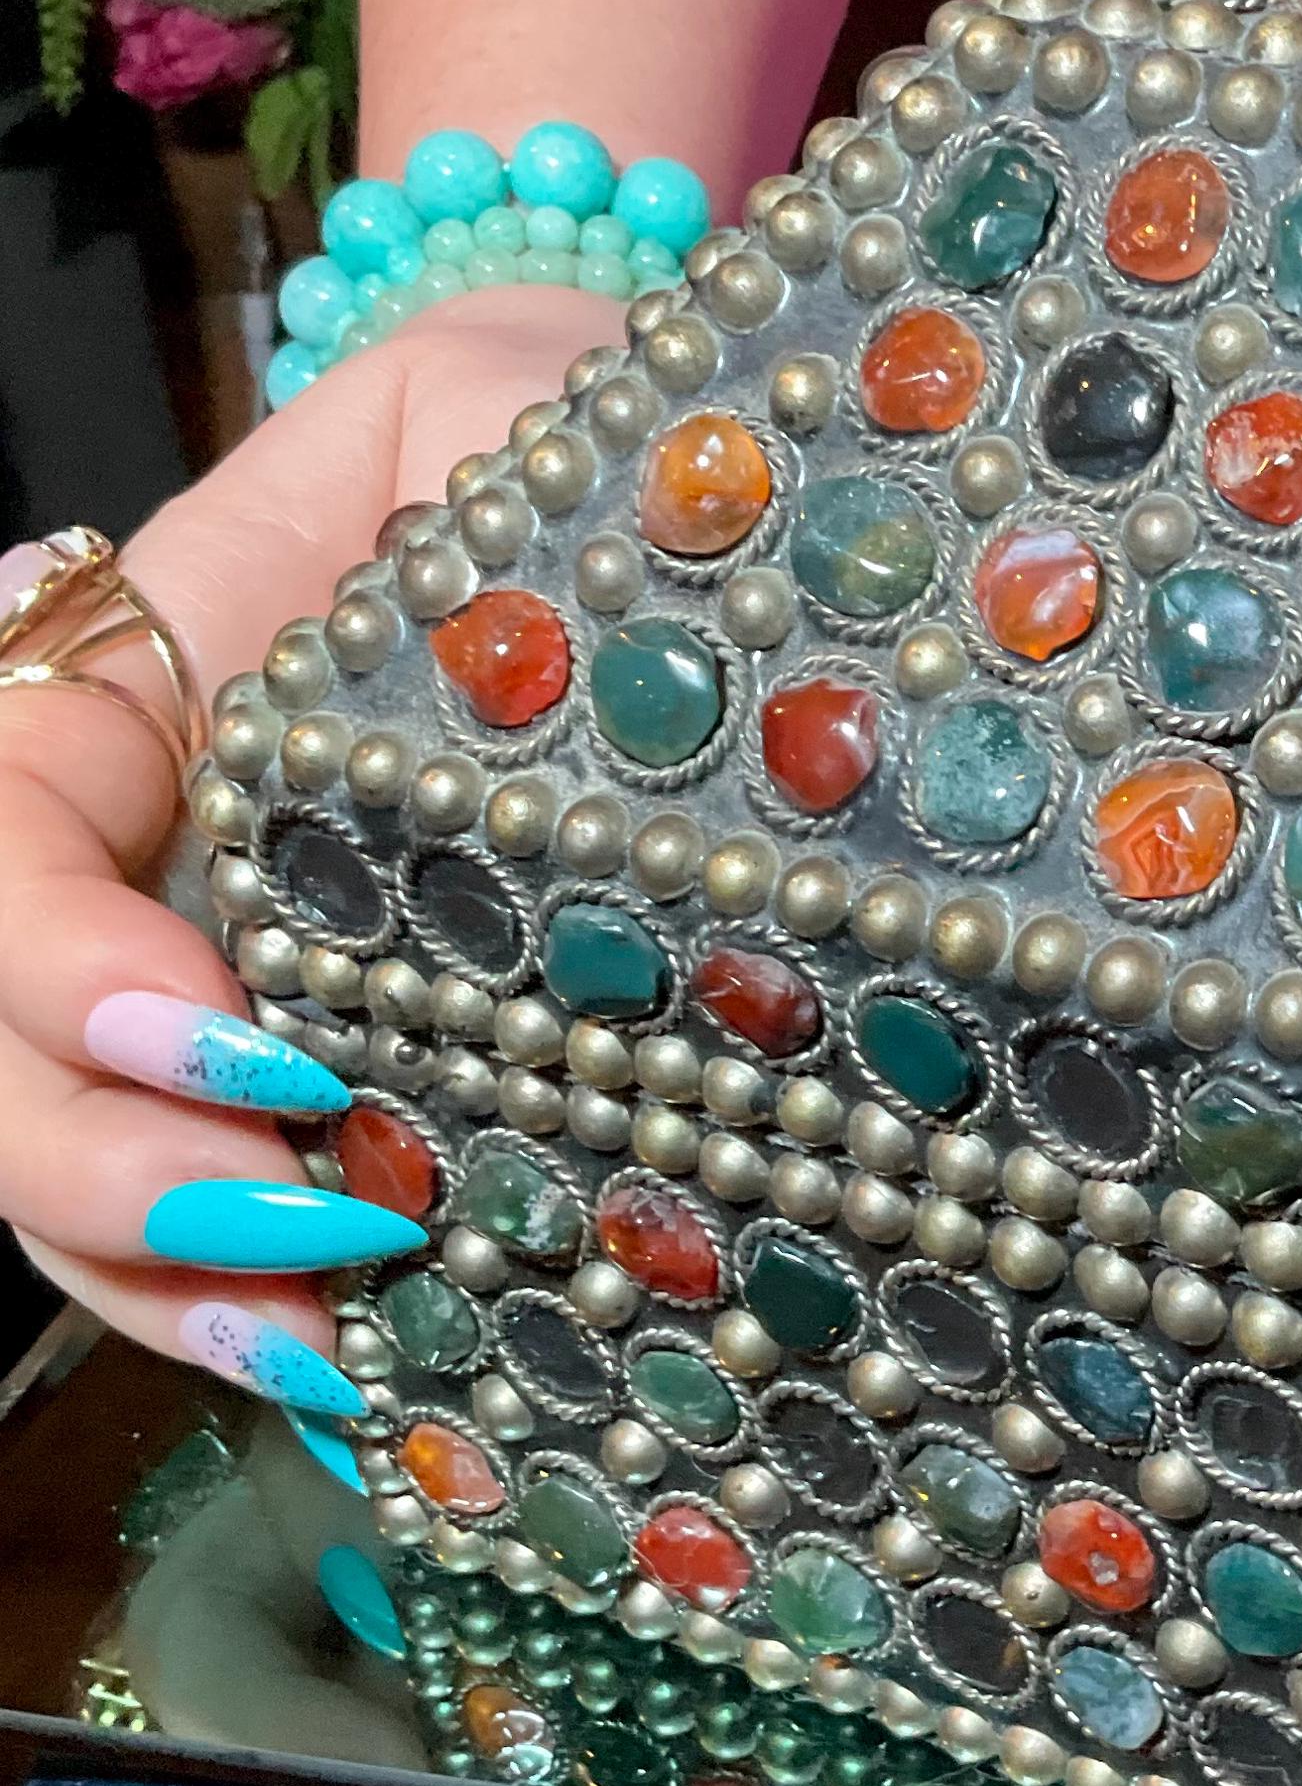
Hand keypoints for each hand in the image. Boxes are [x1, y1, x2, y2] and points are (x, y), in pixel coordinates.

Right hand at [0, 288, 622, 1421]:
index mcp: (154, 680)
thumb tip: (418, 665)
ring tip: (318, 1349)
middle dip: (100, 1159)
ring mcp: (254, 970)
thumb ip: (420, 476)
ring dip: (164, 1277)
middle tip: (303, 1219)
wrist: (750, 515)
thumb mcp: (501, 395)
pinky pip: (237, 1215)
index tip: (243, 1038)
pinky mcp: (378, 1066)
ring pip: (82, 1158)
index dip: (58, 961)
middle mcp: (168, 846)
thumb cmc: (619, 431)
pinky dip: (261, 1310)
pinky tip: (364, 1390)